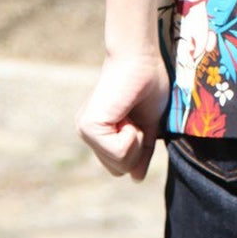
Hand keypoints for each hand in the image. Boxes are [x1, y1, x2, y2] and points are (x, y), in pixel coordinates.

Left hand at [76, 50, 169, 180]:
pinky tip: (125, 114)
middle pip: (118, 169)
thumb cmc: (148, 85)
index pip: (120, 166)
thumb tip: (135, 178)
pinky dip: (131, 136)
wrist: (140, 59)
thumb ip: (143, 152)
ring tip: (130, 114)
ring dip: (135, 140)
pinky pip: (118, 152)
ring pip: (119, 164)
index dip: (138, 150)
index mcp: (101, 134)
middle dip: (136, 149)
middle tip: (136, 118)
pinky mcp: (88, 127)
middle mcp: (89, 133)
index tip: (140, 121)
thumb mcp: (150, 125)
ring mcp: (86, 131)